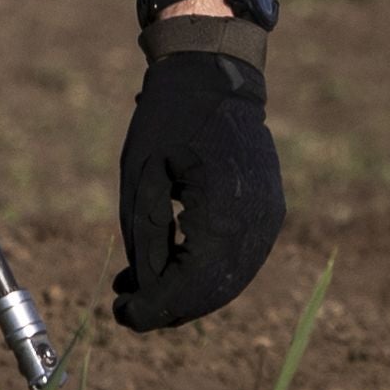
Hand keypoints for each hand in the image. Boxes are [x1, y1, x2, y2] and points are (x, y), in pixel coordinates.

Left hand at [111, 49, 282, 330]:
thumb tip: (146, 288)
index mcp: (225, 210)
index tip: (121, 316)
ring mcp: (269, 217)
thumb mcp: (141, 175)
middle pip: (215, 290)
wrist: (214, 73)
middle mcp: (258, 221)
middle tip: (125, 310)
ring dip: (185, 292)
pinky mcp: (268, 211)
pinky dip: (203, 271)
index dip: (156, 307)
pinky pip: (238, 257)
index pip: (193, 283)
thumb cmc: (169, 117)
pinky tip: (165, 269)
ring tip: (137, 291)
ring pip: (229, 279)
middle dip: (170, 307)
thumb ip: (146, 235)